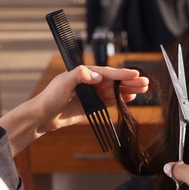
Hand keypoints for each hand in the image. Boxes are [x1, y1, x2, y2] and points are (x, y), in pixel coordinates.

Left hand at [0, 65, 148, 155]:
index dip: (122, 74)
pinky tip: (130, 98)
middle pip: (114, 81)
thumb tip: (98, 75)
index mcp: (85, 74)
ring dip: (128, 91)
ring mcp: (92, 95)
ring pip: (114, 91)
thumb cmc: (50, 97)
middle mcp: (90, 83)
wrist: (43, 116)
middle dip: (130, 82)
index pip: (107, 73)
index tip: (135, 75)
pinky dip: (120, 100)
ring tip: (142, 91)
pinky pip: (109, 102)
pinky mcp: (92, 106)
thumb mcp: (63, 83)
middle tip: (145, 83)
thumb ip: (80, 75)